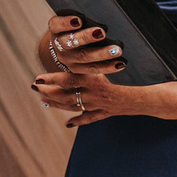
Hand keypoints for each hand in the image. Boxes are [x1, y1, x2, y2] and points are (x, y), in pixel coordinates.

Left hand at [32, 69, 153, 126]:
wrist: (140, 97)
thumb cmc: (122, 77)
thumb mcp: (103, 65)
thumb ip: (86, 63)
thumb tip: (67, 52)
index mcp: (92, 80)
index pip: (67, 79)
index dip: (51, 79)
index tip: (37, 78)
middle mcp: (92, 94)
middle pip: (66, 95)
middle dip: (49, 92)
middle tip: (35, 88)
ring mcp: (97, 106)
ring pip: (73, 106)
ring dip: (57, 104)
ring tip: (43, 101)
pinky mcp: (103, 113)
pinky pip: (88, 119)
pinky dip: (78, 121)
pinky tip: (67, 124)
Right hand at [45, 15, 124, 75]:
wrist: (67, 47)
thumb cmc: (76, 26)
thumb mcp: (72, 18)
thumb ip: (81, 16)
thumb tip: (99, 13)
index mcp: (56, 29)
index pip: (56, 25)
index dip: (66, 23)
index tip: (79, 20)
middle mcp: (59, 45)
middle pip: (70, 42)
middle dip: (86, 37)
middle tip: (102, 32)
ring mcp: (67, 59)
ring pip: (83, 57)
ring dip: (101, 54)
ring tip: (117, 50)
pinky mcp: (77, 70)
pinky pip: (93, 69)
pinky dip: (108, 67)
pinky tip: (120, 64)